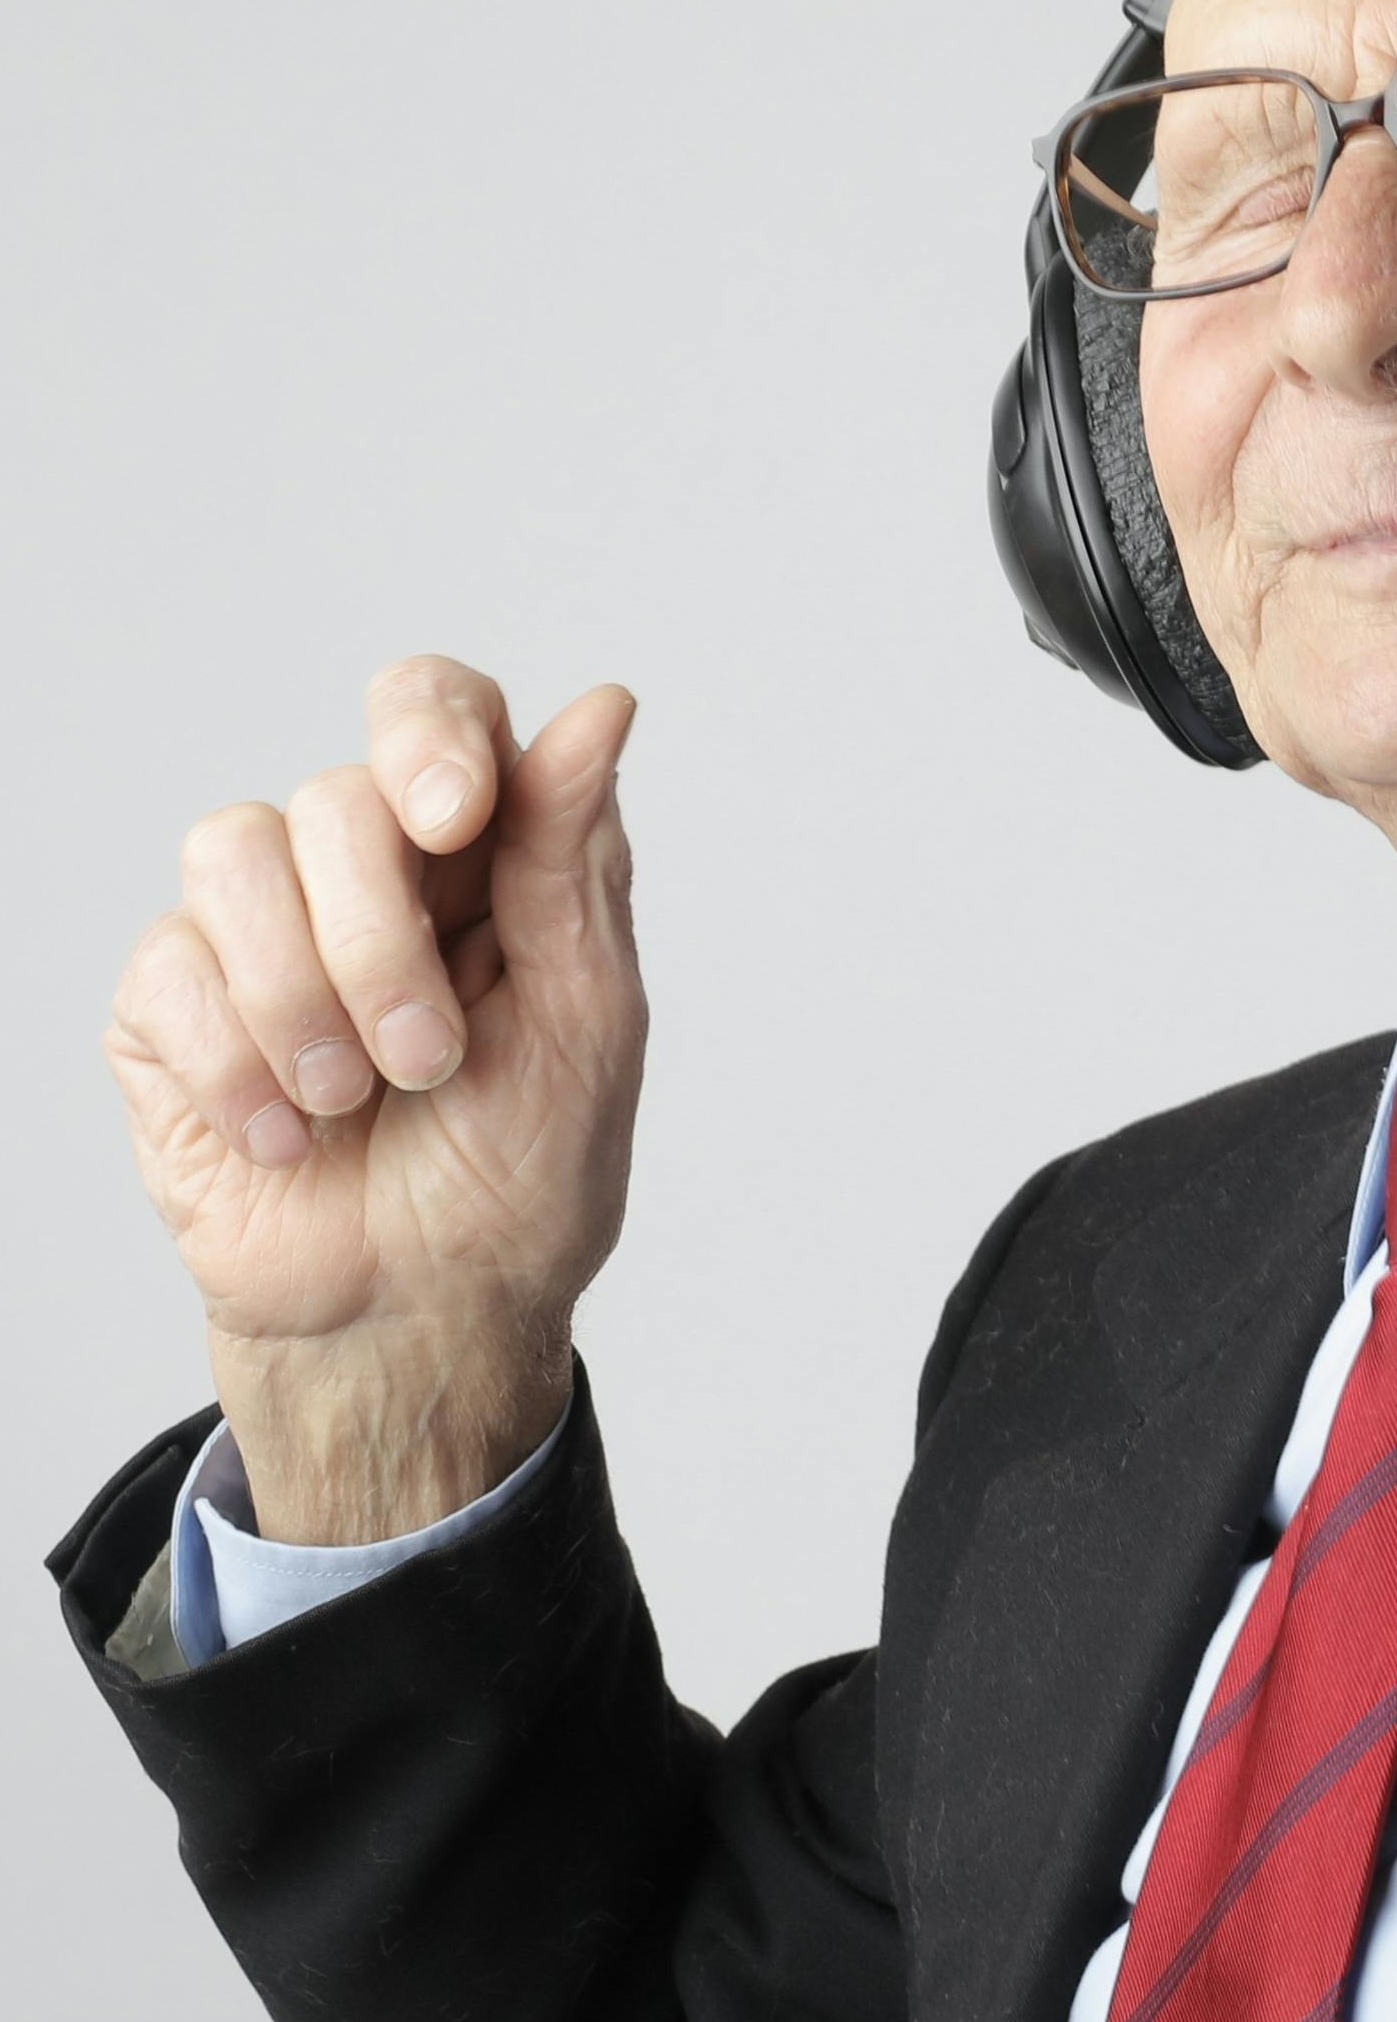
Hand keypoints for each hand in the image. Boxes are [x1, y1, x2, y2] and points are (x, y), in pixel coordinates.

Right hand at [104, 660, 645, 1543]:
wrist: (415, 1316)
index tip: (454, 820)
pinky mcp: (168, 1007)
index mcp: (482, 856)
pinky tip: (288, 1136)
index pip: (436, 708)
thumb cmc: (520, 1176)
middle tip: (429, 1058)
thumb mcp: (585, 1022)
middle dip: (382, 940)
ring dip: (305, 997)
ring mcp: (258, 929)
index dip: (429, 735)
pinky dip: (238, 1063)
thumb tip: (603, 705)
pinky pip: (167, 964)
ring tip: (358, 1099)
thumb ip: (575, 859)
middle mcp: (366, 871)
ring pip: (231, 851)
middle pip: (335, 794)